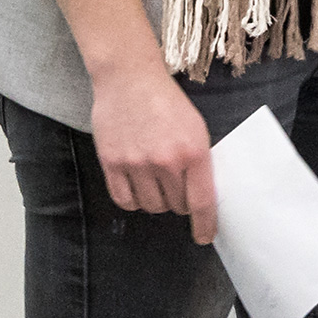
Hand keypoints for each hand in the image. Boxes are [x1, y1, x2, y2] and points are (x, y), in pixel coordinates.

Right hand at [91, 65, 220, 242]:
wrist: (130, 79)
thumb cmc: (167, 103)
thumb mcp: (197, 129)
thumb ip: (199, 162)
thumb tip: (201, 194)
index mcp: (194, 152)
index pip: (201, 201)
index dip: (205, 224)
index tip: (205, 237)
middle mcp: (165, 161)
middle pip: (175, 205)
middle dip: (179, 202)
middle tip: (177, 186)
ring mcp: (136, 163)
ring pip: (151, 205)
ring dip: (157, 201)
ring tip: (157, 181)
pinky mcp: (111, 163)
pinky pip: (124, 200)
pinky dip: (134, 200)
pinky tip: (138, 188)